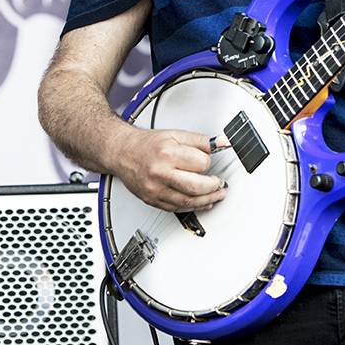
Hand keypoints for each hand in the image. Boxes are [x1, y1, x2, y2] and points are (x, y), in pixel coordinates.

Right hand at [112, 127, 227, 212]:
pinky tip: (201, 202)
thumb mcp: (175, 135)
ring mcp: (155, 189)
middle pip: (196, 187)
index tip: (208, 161)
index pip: (200, 163)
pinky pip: (177, 208)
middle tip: (219, 183)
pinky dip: (192, 207)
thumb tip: (222, 142)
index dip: (209, 162)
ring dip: (207, 200)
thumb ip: (201, 140)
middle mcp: (160, 173)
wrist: (122, 152)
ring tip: (216, 194)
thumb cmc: (147, 144)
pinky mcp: (152, 200)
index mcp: (167, 153)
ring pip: (188, 202)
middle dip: (213, 186)